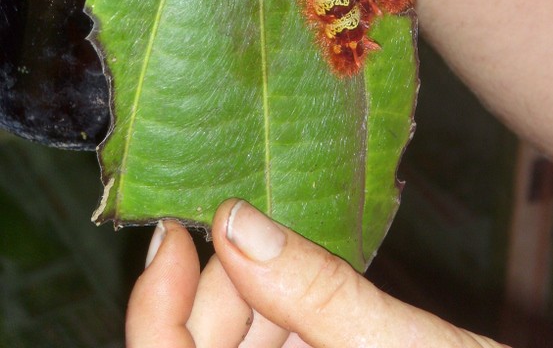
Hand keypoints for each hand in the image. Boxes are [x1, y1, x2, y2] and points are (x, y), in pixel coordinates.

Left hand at [126, 203, 508, 347]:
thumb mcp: (396, 344)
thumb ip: (314, 288)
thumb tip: (233, 219)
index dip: (154, 305)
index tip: (173, 232)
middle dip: (220, 291)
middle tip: (254, 233)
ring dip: (255, 302)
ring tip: (296, 265)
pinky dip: (284, 319)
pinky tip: (311, 297)